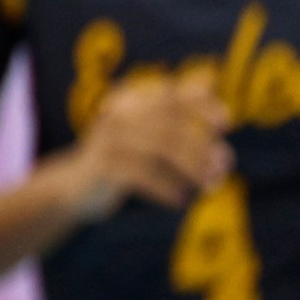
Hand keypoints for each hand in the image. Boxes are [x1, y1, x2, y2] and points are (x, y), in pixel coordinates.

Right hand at [66, 70, 231, 214]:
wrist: (73, 188)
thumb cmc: (119, 161)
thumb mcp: (144, 135)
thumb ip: (174, 119)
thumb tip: (214, 105)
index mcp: (129, 104)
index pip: (170, 97)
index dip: (200, 106)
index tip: (226, 122)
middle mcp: (117, 117)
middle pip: (170, 127)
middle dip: (202, 146)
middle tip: (225, 165)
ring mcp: (108, 141)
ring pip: (161, 151)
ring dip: (192, 169)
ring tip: (211, 186)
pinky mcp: (103, 167)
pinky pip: (144, 176)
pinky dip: (167, 189)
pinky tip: (181, 201)